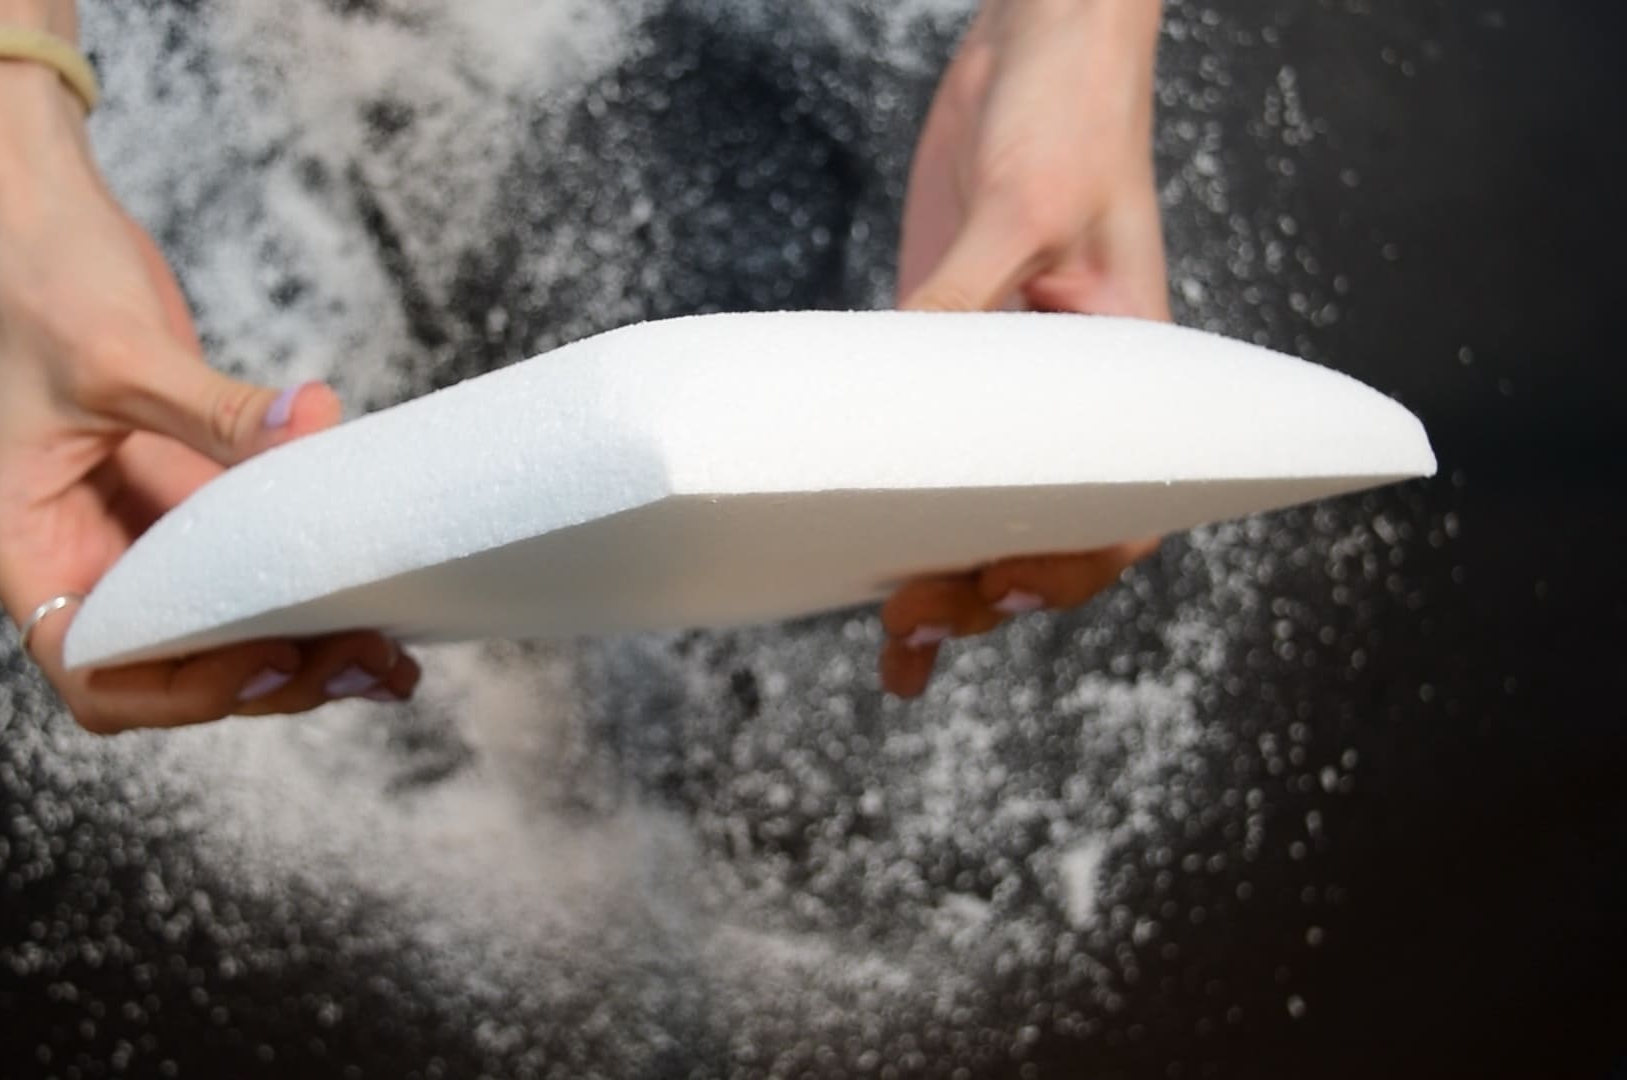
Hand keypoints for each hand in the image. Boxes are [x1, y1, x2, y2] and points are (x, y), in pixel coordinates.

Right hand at [0, 59, 417, 731]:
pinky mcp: (181, 502)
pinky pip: (246, 565)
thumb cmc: (38, 281)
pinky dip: (303, 587)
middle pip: (168, 667)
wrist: (40, 217)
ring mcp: (132, 533)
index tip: (267, 658)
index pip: (93, 668)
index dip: (180, 688)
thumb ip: (213, 409)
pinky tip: (376, 601)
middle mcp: (75, 556)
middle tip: (363, 662)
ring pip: (216, 629)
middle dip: (267, 678)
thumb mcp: (120, 351)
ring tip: (389, 659)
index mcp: (26, 545)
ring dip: (300, 649)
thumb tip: (307, 429)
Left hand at [883, 0, 1167, 697]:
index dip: (1065, 567)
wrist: (1040, 44)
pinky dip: (898, 507)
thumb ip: (961, 297)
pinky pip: (928, 451)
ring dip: (944, 581)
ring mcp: (1009, 383)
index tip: (997, 588)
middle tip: (911, 632)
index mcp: (1135, 375)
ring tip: (896, 651)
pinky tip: (859, 558)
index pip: (1121, 507)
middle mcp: (1076, 398)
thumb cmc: (1074, 114)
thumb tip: (897, 392)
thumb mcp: (1021, 206)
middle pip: (1047, 530)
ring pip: (985, 506)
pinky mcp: (951, 352)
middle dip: (985, 595)